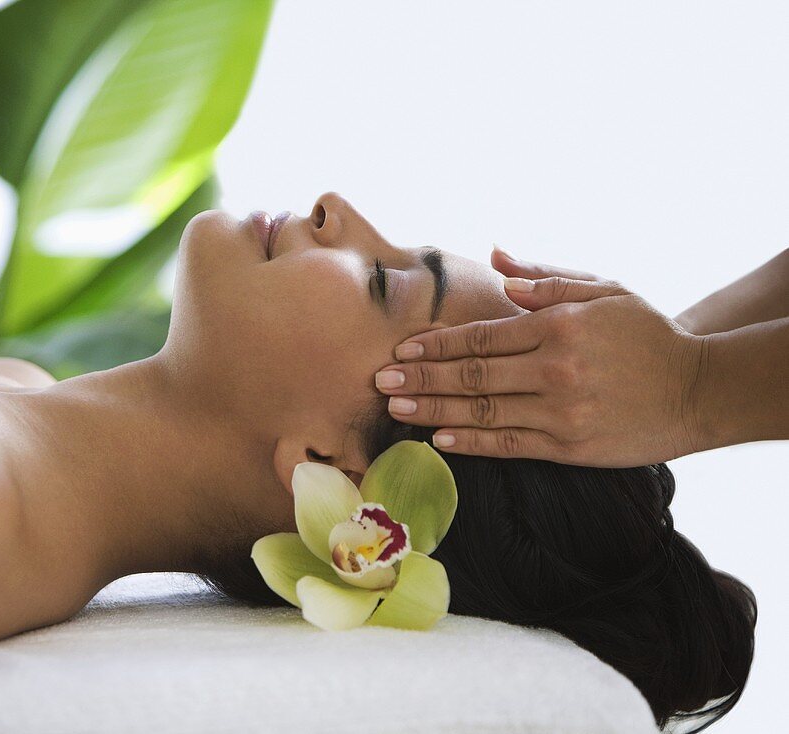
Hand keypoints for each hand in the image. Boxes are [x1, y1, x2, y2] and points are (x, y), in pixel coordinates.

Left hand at [374, 247, 710, 467]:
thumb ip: (545, 278)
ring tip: (397, 407)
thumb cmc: (647, 334)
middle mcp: (555, 369)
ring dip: (434, 408)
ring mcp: (561, 411)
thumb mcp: (604, 290)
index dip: (435, 344)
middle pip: (472, 374)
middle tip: (379, 380)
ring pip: (483, 411)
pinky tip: (439, 438)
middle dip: (421, 376)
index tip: (400, 349)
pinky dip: (471, 443)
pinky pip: (509, 445)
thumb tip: (495, 259)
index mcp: (558, 326)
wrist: (698, 390)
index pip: (480, 336)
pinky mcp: (569, 446)